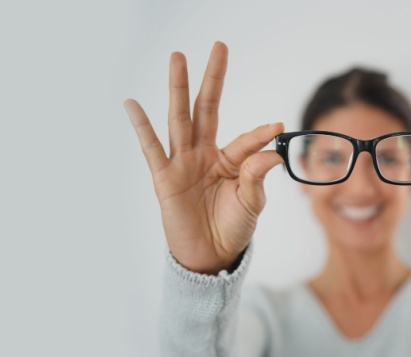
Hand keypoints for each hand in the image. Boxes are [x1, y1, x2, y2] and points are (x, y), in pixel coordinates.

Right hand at [124, 42, 284, 273]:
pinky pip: (152, 149)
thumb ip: (257, 177)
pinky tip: (133, 104)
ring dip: (178, 88)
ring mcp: (183, 163)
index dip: (260, 134)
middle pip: (208, 108)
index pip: (246, 140)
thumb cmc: (234, 228)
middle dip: (212, 79)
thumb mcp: (252, 204)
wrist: (210, 256)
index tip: (277, 125)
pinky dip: (142, 127)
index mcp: (230, 160)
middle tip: (220, 46)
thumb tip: (272, 151)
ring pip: (180, 119)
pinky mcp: (165, 178)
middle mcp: (205, 154)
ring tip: (178, 57)